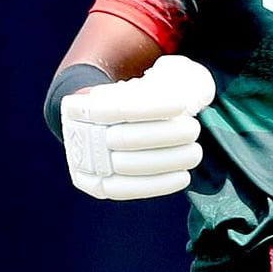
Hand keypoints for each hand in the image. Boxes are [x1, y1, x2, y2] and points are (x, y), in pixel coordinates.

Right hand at [60, 56, 215, 199]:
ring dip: (168, 160)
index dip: (152, 108)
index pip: (119, 107)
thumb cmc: (137, 100)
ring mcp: (85, 164)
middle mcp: (78, 136)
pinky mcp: (97, 186)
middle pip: (125, 138)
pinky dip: (158, 184)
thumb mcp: (148, 81)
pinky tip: (184, 176)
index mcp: (81, 105)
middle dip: (166, 135)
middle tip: (193, 129)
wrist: (108, 126)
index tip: (182, 105)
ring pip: (128, 166)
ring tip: (195, 152)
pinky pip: (128, 190)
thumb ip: (166, 82)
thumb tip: (185, 101)